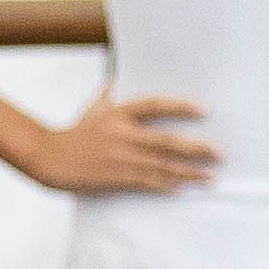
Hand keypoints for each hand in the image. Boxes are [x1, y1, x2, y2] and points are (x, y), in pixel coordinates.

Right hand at [27, 94, 216, 194]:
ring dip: (189, 172)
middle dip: (197, 148)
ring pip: (162, 166)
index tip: (203, 110)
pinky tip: (183, 189)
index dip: (181, 107)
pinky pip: (148, 183)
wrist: (49, 159)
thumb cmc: (72, 134)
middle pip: (167, 141)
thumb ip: (107, 96)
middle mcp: (123, 135)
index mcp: (119, 114)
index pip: (156, 106)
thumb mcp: (92, 109)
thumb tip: (116, 80)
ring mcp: (121, 158)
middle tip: (219, 153)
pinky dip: (167, 186)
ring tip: (210, 177)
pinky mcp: (116, 178)